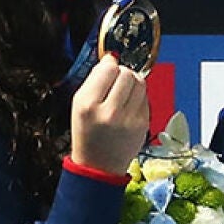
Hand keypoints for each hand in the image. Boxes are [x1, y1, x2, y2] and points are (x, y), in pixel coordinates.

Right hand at [70, 55, 150, 175]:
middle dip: (122, 74)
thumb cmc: (87, 132)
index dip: (109, 66)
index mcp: (88, 105)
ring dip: (133, 82)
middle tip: (115, 84)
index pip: (108, 69)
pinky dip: (138, 97)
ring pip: (140, 82)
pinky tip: (129, 107)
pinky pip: (145, 97)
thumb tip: (112, 58)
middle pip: (127, 73)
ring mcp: (129, 119)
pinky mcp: (143, 124)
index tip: (107, 71)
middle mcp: (109, 112)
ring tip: (123, 93)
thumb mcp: (78, 104)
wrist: (99, 165)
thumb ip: (94, 79)